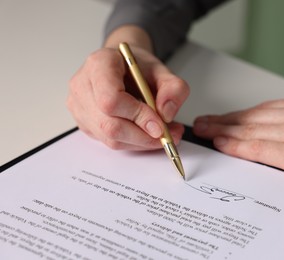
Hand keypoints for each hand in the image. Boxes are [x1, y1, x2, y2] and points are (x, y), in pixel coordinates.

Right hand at [67, 26, 188, 149]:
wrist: (123, 67)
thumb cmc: (137, 66)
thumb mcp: (162, 70)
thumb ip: (173, 88)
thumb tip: (167, 114)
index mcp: (99, 64)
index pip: (111, 99)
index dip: (137, 116)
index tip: (160, 125)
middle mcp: (83, 86)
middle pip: (109, 124)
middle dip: (143, 136)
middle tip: (168, 135)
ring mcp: (80, 107)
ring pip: (110, 138)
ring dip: (141, 142)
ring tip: (164, 134)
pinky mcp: (85, 123)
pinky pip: (110, 141)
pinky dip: (134, 142)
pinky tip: (148, 134)